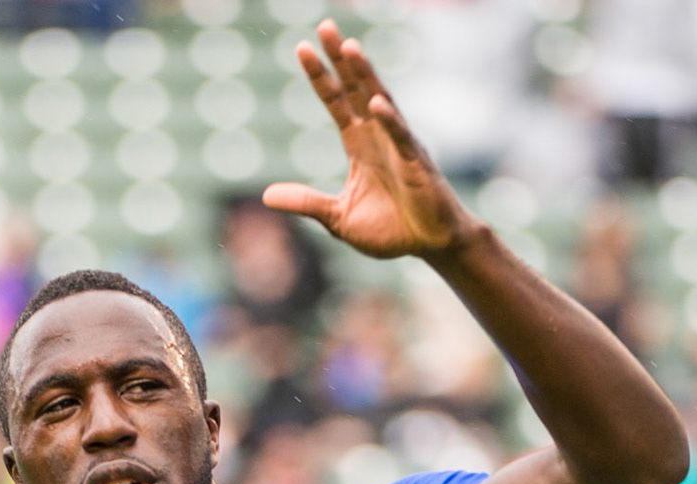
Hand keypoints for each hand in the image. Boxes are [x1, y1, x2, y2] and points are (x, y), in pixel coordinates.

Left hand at [262, 20, 475, 260]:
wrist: (429, 244)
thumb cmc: (389, 228)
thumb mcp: (337, 218)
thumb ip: (306, 203)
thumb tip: (267, 195)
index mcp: (359, 145)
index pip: (336, 102)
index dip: (320, 77)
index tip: (302, 48)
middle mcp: (378, 136)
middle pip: (356, 89)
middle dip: (341, 59)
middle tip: (325, 26)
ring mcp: (399, 146)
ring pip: (380, 102)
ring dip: (365, 76)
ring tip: (350, 48)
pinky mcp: (416, 165)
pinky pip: (401, 139)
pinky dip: (389, 122)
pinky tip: (376, 104)